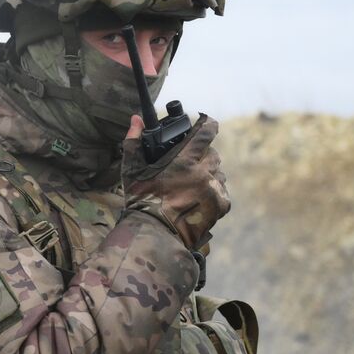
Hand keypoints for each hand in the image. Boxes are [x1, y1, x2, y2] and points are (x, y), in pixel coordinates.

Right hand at [122, 114, 229, 250]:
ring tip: (191, 183)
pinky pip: (222, 190)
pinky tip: (197, 197)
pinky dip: (212, 191)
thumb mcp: (132, 170)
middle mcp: (203, 172)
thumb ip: (134, 142)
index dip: (207, 124)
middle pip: (213, 153)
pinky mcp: (220, 205)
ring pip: (218, 172)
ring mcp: (214, 189)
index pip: (206, 132)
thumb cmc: (140, 200)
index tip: (205, 122)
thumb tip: (135, 119)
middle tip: (189, 163)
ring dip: (208, 173)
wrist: (153, 233)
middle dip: (203, 154)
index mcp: (184, 160)